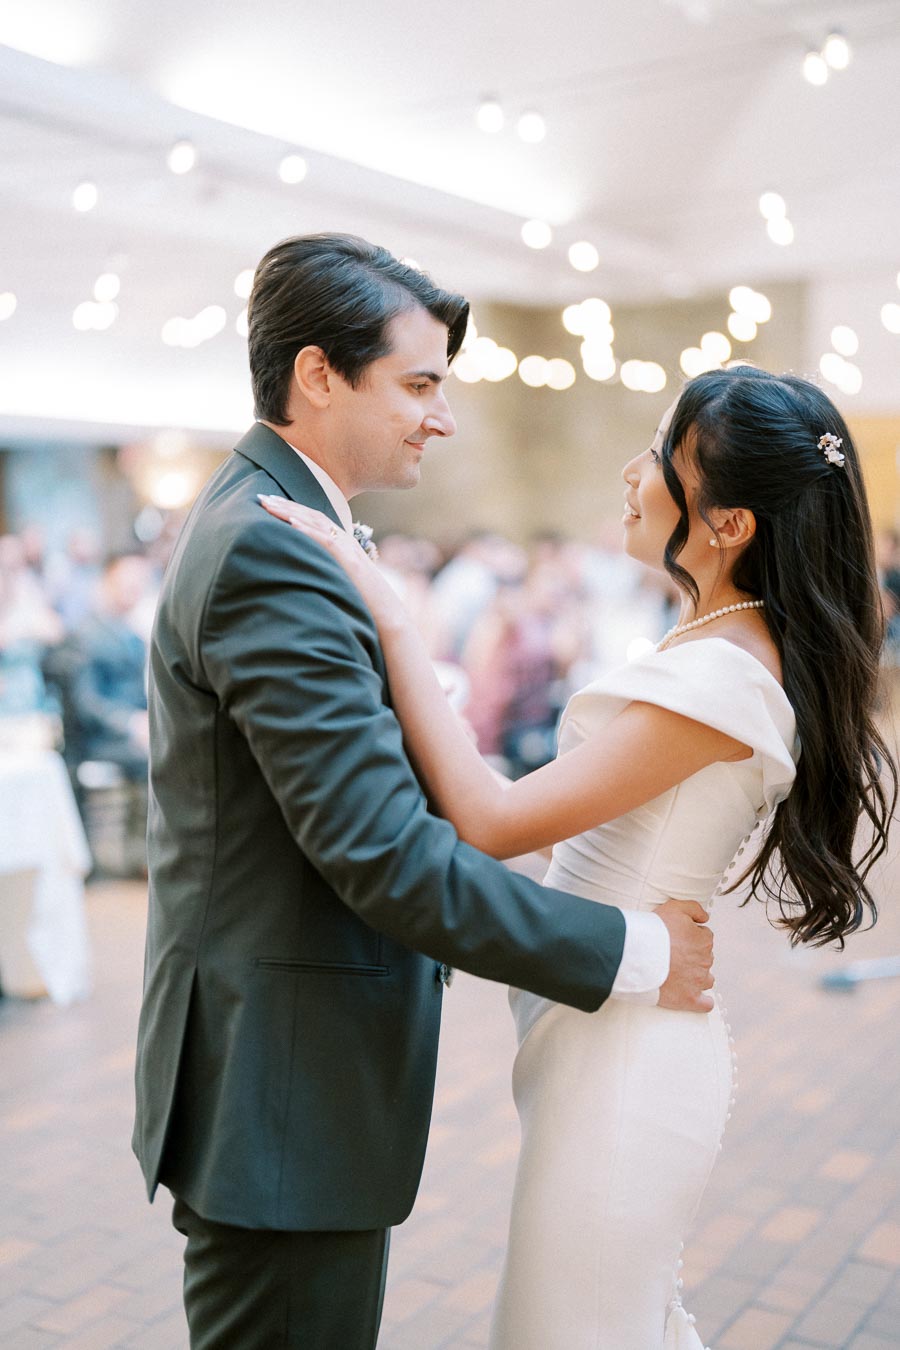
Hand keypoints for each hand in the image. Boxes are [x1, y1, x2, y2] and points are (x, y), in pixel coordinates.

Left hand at [257, 496, 404, 631]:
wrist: (386, 613)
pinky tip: (291, 524)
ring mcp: (347, 548)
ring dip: (290, 512)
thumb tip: (301, 570)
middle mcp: (344, 540)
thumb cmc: (361, 601)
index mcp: (341, 543)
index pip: (312, 519)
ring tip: (269, 505)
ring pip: (315, 522)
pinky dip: (308, 531)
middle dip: (285, 505)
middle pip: (310, 515)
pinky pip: (326, 541)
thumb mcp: (340, 579)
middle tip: (260, 497)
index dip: (290, 509)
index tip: (269, 504)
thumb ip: (323, 568)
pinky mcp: (349, 560)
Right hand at [654, 898, 714, 1012]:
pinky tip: (697, 998)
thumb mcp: (674, 907)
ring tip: (679, 974)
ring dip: (697, 976)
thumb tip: (706, 917)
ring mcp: (697, 981)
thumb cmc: (654, 931)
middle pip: (705, 957)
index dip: (691, 936)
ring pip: (706, 979)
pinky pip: (704, 1004)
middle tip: (673, 954)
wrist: (639, 954)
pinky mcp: (688, 998)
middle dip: (693, 956)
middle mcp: (704, 961)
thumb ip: (694, 908)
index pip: (705, 937)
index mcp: (703, 940)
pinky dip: (703, 1001)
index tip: (677, 938)